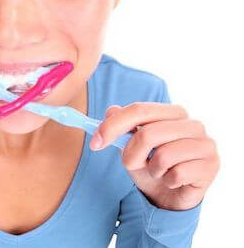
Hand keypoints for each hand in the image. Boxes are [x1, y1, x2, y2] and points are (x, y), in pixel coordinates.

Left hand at [90, 102, 219, 210]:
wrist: (171, 195)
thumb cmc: (150, 165)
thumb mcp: (129, 146)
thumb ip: (120, 126)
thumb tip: (111, 111)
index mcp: (172, 112)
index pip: (139, 110)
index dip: (113, 126)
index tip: (95, 142)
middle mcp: (192, 123)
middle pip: (148, 133)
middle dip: (131, 154)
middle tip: (130, 164)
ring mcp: (205, 143)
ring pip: (162, 155)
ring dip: (152, 169)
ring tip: (159, 171)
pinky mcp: (211, 165)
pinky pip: (176, 174)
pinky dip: (168, 181)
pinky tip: (173, 180)